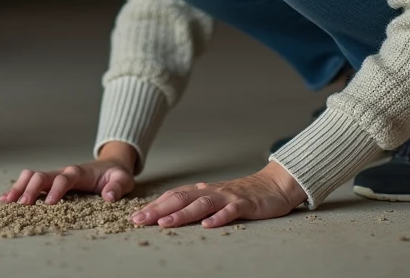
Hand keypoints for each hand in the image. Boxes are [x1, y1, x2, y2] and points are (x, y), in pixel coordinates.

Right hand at [0, 158, 134, 205]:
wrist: (110, 165)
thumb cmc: (115, 175)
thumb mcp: (123, 180)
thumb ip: (117, 187)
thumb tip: (109, 196)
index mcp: (79, 172)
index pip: (65, 178)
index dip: (56, 189)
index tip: (49, 204)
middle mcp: (64, 172)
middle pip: (43, 175)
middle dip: (32, 189)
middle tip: (23, 205)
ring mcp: (55, 176)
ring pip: (32, 176)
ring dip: (20, 187)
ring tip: (7, 201)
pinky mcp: (50, 182)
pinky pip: (30, 182)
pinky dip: (18, 188)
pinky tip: (6, 199)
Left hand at [129, 162, 307, 228]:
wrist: (274, 185)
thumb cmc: (243, 195)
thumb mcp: (215, 199)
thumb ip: (195, 205)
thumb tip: (168, 214)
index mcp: (202, 191)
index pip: (173, 196)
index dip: (154, 206)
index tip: (135, 217)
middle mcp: (211, 192)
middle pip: (181, 198)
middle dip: (158, 210)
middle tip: (139, 220)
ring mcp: (228, 197)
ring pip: (201, 204)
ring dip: (182, 213)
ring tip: (165, 223)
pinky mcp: (245, 204)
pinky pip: (230, 211)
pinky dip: (218, 218)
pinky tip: (207, 225)